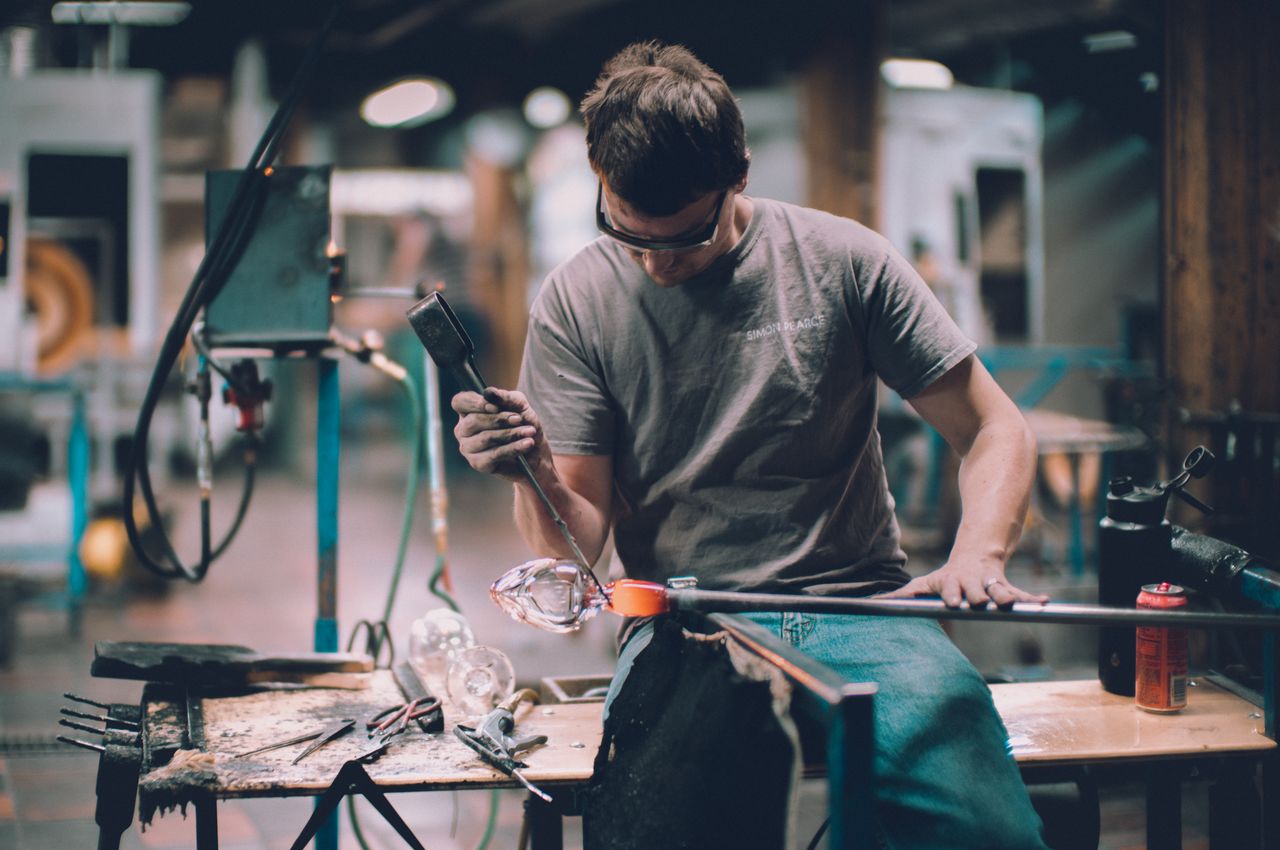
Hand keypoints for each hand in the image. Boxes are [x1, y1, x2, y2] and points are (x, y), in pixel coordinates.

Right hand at [451, 387, 549, 481]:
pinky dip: (513, 448)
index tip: (495, 407)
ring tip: (529, 432)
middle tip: (519, 419)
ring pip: (485, 438)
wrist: (536, 452)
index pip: (459, 402)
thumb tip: (489, 393)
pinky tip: (527, 444)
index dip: (475, 403)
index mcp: (468, 411)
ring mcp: (468, 448)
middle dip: (499, 419)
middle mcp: (463, 429)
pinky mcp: (478, 463)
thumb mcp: (520, 405)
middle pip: (473, 420)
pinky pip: (494, 454)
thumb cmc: (524, 425)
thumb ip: (506, 397)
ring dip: (510, 434)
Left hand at [878, 560, 1049, 608]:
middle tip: (982, 602)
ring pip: (1001, 590)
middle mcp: (973, 582)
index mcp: (953, 582)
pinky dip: (1034, 599)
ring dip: (1006, 597)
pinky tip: (1046, 603)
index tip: (953, 603)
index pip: (952, 589)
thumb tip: (874, 603)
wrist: (974, 556)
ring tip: (1014, 602)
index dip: (953, 595)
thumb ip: (902, 595)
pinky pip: (1022, 593)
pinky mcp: (1006, 587)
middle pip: (978, 591)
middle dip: (980, 596)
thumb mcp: (924, 583)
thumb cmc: (945, 578)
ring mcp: (991, 583)